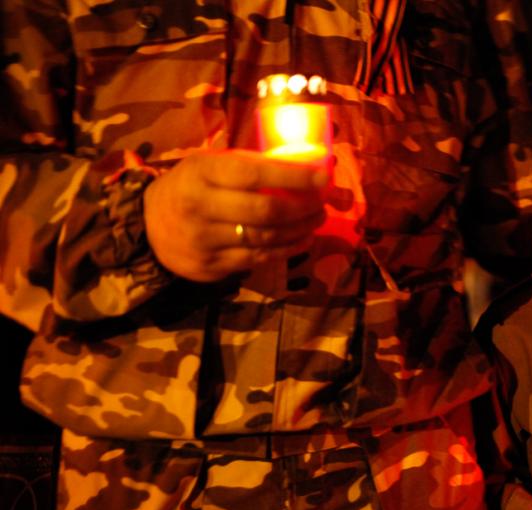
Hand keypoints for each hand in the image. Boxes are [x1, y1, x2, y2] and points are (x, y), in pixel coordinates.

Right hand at [144, 149, 327, 281]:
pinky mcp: (211, 266)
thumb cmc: (192, 187)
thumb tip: (305, 163)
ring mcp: (205, 240)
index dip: (293, 176)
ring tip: (317, 218)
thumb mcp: (210, 166)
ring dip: (300, 229)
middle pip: (265, 211)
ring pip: (266, 238)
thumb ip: (250, 165)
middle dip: (303, 207)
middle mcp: (200, 207)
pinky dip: (288, 248)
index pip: (254, 174)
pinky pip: (259, 258)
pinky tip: (303, 238)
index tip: (323, 177)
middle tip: (322, 202)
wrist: (148, 226)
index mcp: (201, 173)